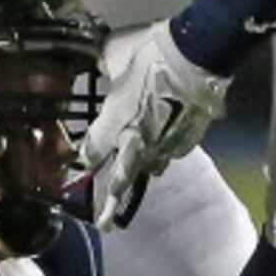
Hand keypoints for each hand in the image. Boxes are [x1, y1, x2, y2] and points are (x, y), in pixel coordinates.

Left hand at [84, 24, 228, 228]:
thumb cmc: (148, 52)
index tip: (80, 165)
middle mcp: (136, 141)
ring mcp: (165, 143)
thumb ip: (104, 66)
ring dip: (144, 172)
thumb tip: (100, 63)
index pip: (92, 150)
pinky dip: (169, 150)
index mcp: (112, 122)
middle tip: (104, 223)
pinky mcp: (189, 138)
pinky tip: (169, 147)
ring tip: (143, 178)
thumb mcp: (113, 52)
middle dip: (109, 202)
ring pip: (152, 167)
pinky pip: (174, 151)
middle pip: (120, 178)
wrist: (195, 55)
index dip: (84, 158)